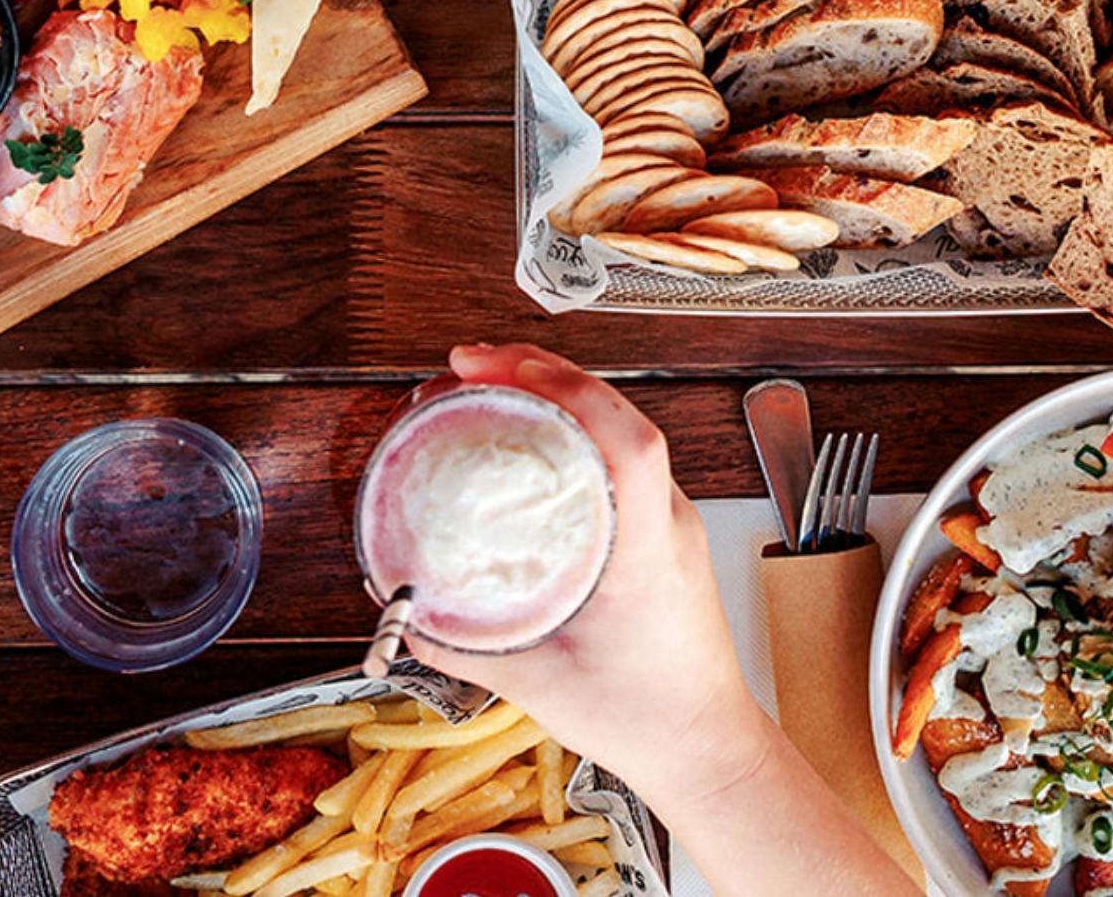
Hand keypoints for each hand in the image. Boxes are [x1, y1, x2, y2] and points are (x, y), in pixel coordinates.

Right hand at [407, 345, 769, 801]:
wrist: (705, 745)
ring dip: (555, 392)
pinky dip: (570, 426)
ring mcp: (670, 518)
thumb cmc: (645, 719)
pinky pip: (618, 454)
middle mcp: (667, 520)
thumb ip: (465, 647)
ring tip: (488, 384)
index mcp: (646, 549)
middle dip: (538, 371)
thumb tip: (406, 610)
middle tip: (466, 366)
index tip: (496, 368)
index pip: (626, 438)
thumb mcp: (539, 685)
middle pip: (616, 410)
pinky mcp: (662, 528)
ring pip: (618, 425)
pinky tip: (528, 433)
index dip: (563, 387)